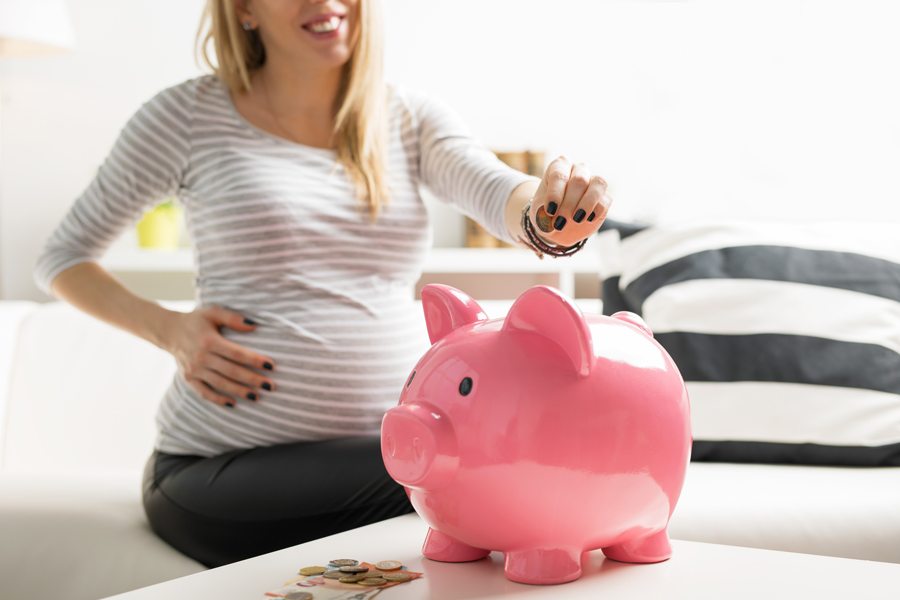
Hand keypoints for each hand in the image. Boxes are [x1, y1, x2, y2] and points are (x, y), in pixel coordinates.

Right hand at [160, 306, 274, 407]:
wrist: (169, 331)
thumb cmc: (197, 321)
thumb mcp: (213, 312)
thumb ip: (233, 318)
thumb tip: (254, 325)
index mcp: (209, 341)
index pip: (236, 353)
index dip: (254, 360)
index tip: (271, 366)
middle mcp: (201, 357)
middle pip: (231, 371)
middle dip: (252, 379)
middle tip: (270, 386)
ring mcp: (194, 370)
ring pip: (220, 384)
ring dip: (239, 391)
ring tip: (256, 396)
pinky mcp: (188, 378)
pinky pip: (204, 392)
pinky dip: (218, 400)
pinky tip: (233, 403)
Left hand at [530, 156, 611, 247]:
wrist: (557, 226)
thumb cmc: (545, 213)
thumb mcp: (538, 214)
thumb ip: (541, 215)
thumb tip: (548, 218)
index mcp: (559, 166)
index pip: (559, 174)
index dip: (555, 193)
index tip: (550, 210)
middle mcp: (578, 169)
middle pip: (579, 180)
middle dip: (569, 204)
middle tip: (560, 222)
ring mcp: (594, 181)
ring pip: (598, 184)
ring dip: (586, 204)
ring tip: (576, 220)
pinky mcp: (605, 197)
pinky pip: (606, 199)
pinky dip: (596, 211)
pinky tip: (587, 220)